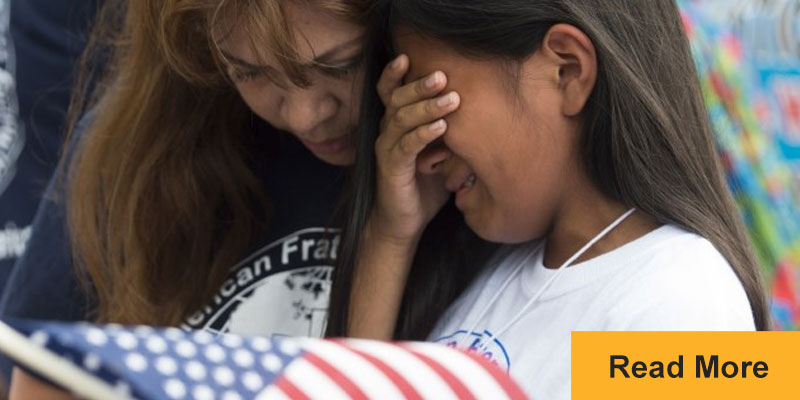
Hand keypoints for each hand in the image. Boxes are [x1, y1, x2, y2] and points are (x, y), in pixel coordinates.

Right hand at [369, 54, 458, 244]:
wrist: (403, 222)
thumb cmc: (424, 186)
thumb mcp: (442, 155)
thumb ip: (453, 135)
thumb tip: (481, 115)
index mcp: (397, 125)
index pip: (391, 92)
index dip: (395, 74)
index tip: (409, 55)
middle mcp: (388, 132)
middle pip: (398, 100)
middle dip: (420, 86)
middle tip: (442, 75)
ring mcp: (387, 149)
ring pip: (402, 120)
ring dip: (427, 107)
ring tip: (451, 99)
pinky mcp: (391, 169)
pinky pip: (406, 146)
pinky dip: (424, 134)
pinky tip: (441, 126)